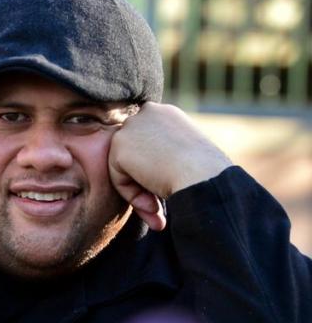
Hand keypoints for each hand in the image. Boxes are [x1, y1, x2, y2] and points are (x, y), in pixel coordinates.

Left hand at [109, 103, 231, 228]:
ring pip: (124, 167)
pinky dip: (131, 195)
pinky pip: (118, 178)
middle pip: (133, 156)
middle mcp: (148, 112)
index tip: (170, 191)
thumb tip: (151, 173)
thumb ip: (165, 158)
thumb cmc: (204, 175)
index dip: (154, 174)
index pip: (147, 146)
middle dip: (143, 185)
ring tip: (157, 209)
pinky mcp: (120, 144)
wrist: (203, 178)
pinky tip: (152, 203)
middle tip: (158, 210)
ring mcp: (132, 126)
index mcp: (166, 114)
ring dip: (139, 192)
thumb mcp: (188, 159)